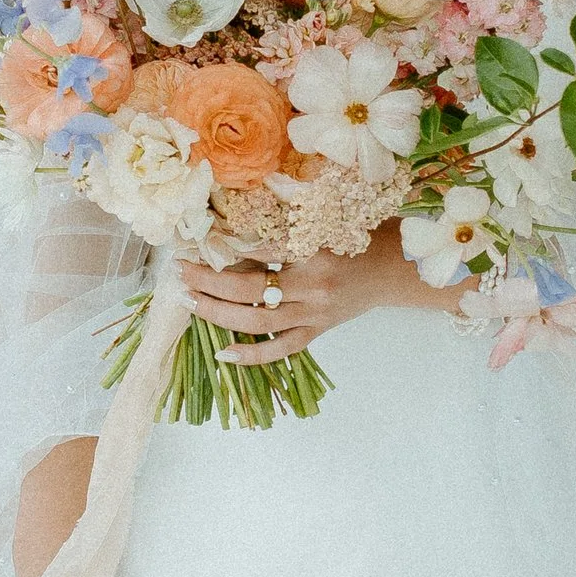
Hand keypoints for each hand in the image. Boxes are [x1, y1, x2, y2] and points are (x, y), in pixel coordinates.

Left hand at [180, 224, 446, 364]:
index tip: (197, 242)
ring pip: (258, 320)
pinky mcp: (318, 331)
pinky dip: (252, 354)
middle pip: (250, 287)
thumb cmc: (357, 238)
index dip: (226, 246)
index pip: (260, 248)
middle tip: (181, 272)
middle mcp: (313, 286)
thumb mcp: (323, 222)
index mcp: (314, 250)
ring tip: (191, 300)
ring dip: (219, 312)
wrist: (394, 269)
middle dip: (210, 280)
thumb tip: (233, 234)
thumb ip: (283, 229)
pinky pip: (281, 349)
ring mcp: (315, 314)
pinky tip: (223, 354)